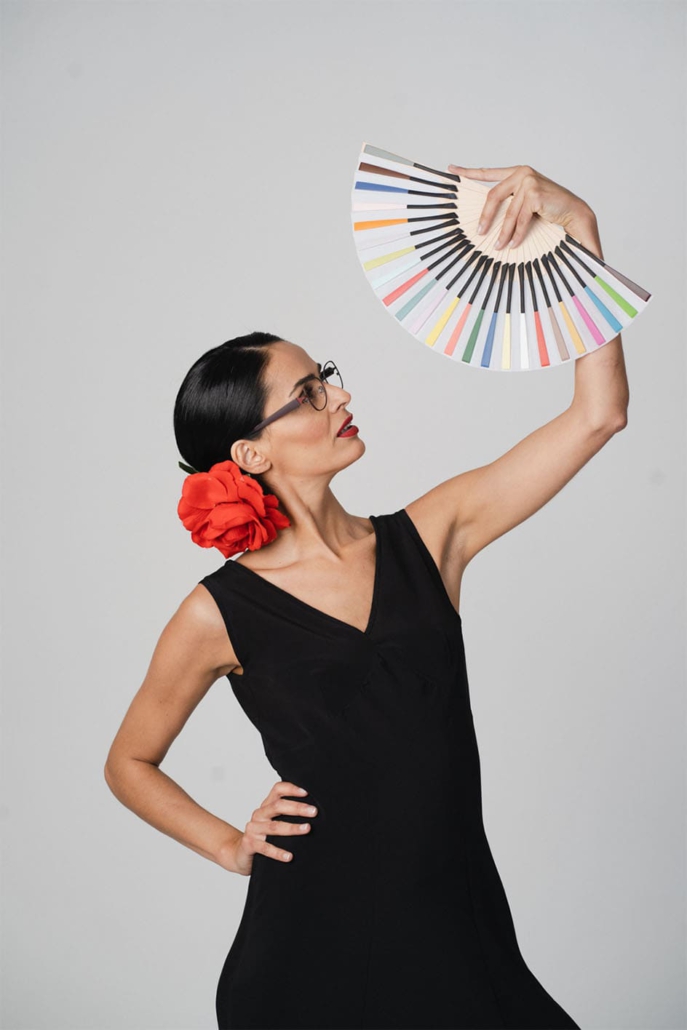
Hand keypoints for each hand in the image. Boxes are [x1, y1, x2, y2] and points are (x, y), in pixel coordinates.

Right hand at [222, 780, 317, 875]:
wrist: (239, 854)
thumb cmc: (263, 837)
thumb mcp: (273, 822)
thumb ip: (287, 815)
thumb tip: (314, 811)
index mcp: (266, 806)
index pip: (277, 790)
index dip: (291, 789)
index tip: (307, 792)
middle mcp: (259, 815)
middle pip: (278, 806)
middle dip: (297, 808)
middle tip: (314, 812)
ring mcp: (253, 829)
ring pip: (274, 827)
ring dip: (292, 828)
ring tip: (307, 829)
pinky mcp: (249, 844)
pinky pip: (265, 848)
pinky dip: (278, 852)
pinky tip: (289, 856)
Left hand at [447, 163, 595, 250]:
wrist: (575, 212)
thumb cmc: (550, 210)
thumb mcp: (525, 204)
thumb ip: (509, 204)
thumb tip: (486, 219)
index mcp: (517, 172)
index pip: (488, 173)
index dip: (468, 172)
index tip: (451, 168)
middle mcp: (522, 173)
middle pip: (493, 196)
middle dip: (486, 217)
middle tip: (479, 233)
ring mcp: (528, 181)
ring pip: (508, 213)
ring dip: (503, 233)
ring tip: (498, 247)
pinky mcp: (534, 194)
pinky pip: (520, 220)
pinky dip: (517, 235)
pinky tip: (513, 244)